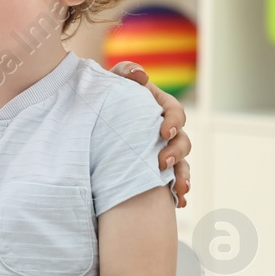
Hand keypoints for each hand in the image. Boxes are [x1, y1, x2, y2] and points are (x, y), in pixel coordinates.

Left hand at [109, 61, 191, 207]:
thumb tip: (140, 75)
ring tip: (179, 189)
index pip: (175, 112)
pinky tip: (180, 202)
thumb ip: (124, 73)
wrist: (91, 122)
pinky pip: (172, 182)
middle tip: (162, 163)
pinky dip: (179, 192)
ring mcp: (163, 151)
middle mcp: (165, 131)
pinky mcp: (155, 171)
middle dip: (176, 153)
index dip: (174, 122)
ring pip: (182, 165)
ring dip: (183, 176)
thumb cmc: (104, 99)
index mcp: (159, 108)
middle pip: (183, 141)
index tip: (163, 132)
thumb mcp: (111, 82)